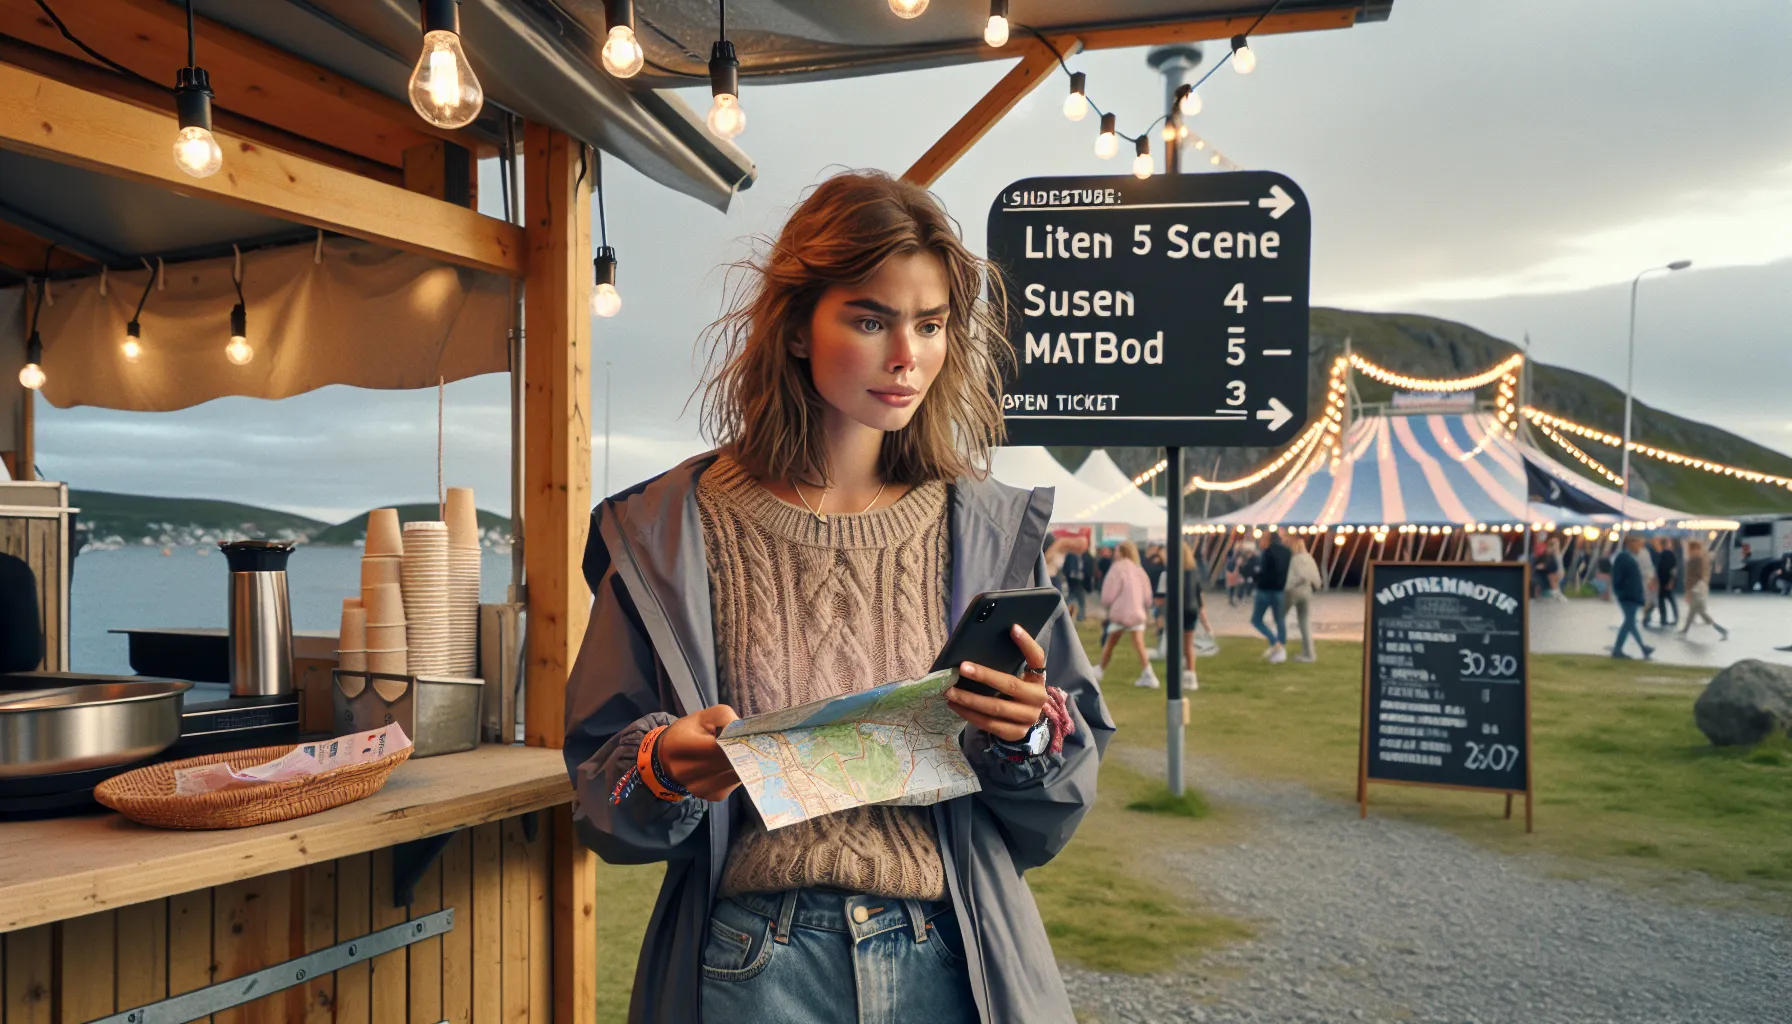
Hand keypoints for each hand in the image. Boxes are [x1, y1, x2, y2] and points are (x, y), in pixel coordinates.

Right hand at [657, 705, 741, 800]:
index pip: (716, 747)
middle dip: (741, 752)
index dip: (734, 740)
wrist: (670, 756)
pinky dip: (737, 775)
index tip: (744, 734)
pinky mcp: (709, 797)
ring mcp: (697, 788)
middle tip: (747, 742)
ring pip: (734, 776)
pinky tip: (730, 765)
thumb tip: (743, 732)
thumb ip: (725, 717)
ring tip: (738, 753)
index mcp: (679, 745)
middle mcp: (684, 771)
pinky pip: (732, 786)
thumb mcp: (705, 716)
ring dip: (741, 764)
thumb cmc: (689, 732)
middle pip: (726, 762)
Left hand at [946, 623, 1048, 742]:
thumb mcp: (1018, 676)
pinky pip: (989, 724)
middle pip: (1010, 684)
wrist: (1025, 721)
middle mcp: (1037, 698)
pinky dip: (969, 714)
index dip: (1026, 643)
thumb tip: (976, 645)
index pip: (1037, 657)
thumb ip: (1006, 662)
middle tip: (962, 668)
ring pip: (996, 708)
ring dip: (969, 699)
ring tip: (949, 691)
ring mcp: (1028, 718)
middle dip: (984, 675)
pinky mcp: (1015, 733)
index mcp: (1038, 678)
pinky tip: (955, 705)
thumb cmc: (1014, 692)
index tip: (1013, 627)